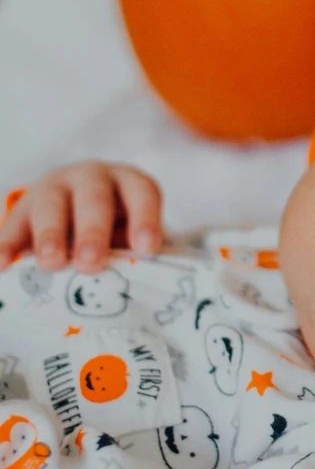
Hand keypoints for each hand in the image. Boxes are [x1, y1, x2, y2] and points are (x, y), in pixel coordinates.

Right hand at [0, 161, 162, 272]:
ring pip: (52, 206)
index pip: (142, 193)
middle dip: (93, 231)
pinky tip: (4, 267)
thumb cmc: (114, 230)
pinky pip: (14, 226)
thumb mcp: (129, 234)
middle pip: (94, 199)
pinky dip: (8, 245)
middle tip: (91, 262)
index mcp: (128, 183)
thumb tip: (141, 289)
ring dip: (51, 235)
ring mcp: (55, 190)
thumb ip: (133, 255)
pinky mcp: (23, 210)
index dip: (146, 219)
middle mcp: (92, 179)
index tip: (147, 249)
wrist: (72, 210)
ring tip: (51, 263)